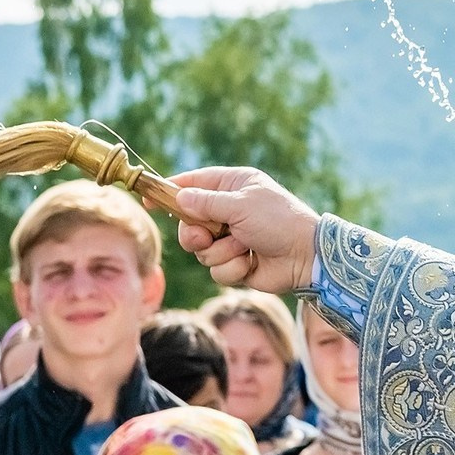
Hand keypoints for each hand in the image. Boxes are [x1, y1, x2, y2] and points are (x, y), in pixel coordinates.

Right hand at [171, 167, 319, 292]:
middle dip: (194, 234)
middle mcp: (230, 210)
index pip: (193, 184)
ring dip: (221, 252)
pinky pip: (216, 269)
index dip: (169, 192)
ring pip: (201, 250)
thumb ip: (207, 203)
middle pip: (188, 223)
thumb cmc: (278, 221)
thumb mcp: (241, 206)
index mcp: (233, 186)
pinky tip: (252, 261)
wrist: (306, 256)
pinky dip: (233, 267)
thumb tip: (179, 197)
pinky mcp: (236, 262)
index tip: (148, 200)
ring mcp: (232, 237)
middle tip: (206, 235)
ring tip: (243, 247)